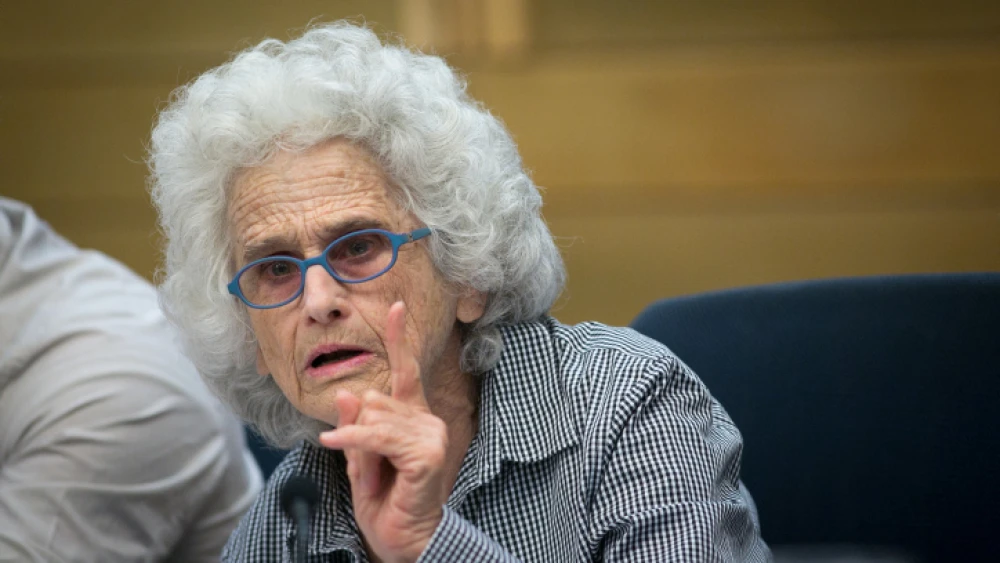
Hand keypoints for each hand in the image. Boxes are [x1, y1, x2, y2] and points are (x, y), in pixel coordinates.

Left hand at [319, 301, 449, 562]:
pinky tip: (333, 444)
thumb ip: (353, 426)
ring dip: (359, 448)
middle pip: (373, 400)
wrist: (402, 540)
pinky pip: (377, 435)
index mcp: (411, 417)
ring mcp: (430, 435)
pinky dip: (352, 442)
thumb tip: (346, 392)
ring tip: (369, 476)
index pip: (405, 370)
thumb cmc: (384, 503)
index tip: (395, 306)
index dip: (398, 337)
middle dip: (357, 432)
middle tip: (368, 468)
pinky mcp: (426, 452)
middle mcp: (426, 420)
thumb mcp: (358, 460)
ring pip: (374, 418)